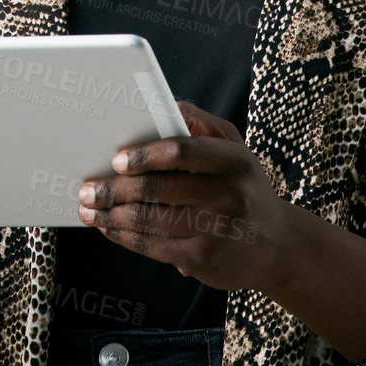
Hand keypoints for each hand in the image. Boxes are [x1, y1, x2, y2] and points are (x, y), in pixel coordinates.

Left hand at [76, 99, 297, 291]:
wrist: (278, 246)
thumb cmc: (245, 189)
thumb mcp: (237, 151)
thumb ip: (203, 125)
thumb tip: (168, 106)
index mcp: (234, 161)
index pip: (184, 151)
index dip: (146, 155)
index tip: (117, 159)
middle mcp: (229, 196)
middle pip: (159, 189)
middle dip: (115, 189)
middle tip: (87, 188)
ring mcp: (216, 231)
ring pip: (150, 221)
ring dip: (112, 215)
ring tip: (89, 209)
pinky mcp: (203, 260)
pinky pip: (153, 246)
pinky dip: (124, 236)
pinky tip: (108, 228)